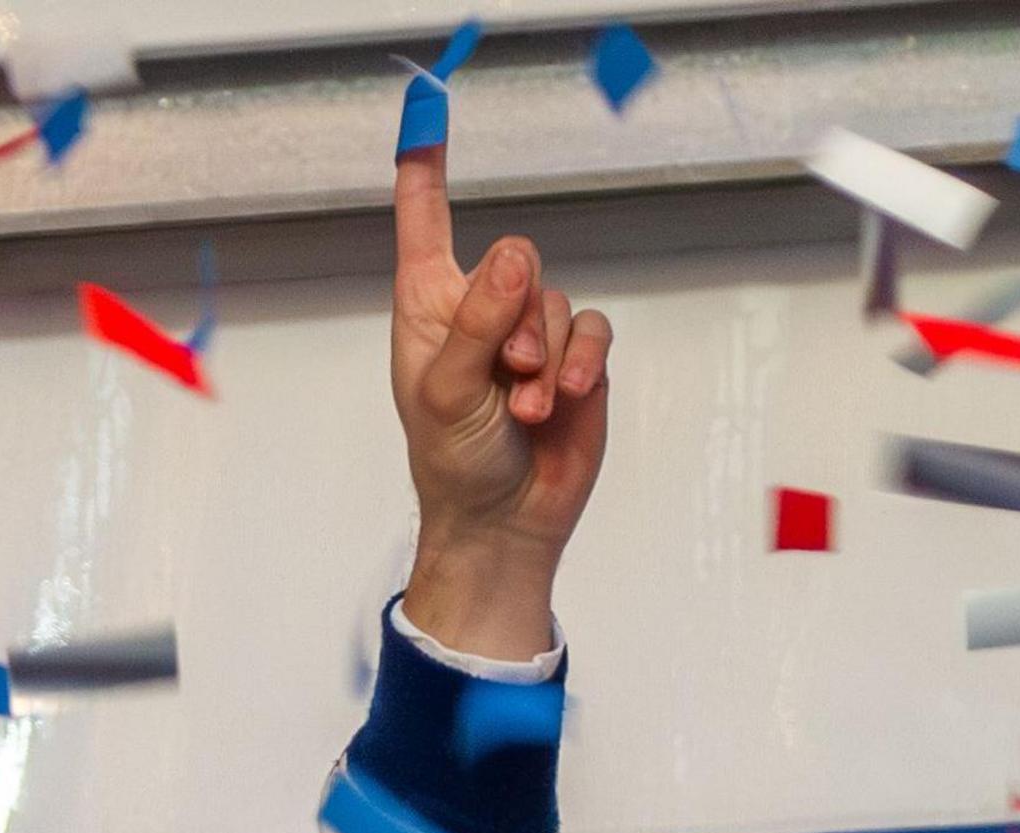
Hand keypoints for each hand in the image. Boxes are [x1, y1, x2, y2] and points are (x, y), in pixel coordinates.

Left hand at [390, 141, 611, 660]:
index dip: (426, 178)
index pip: (425, 228)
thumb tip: (514, 257)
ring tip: (522, 409)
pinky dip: (581, 364)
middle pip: (517, 258)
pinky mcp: (575, 359)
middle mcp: (479, 312)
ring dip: (545, 359)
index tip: (427, 126)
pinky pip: (593, 330)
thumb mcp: (447, 392)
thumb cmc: (453, 461)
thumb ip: (477, 321)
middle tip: (504, 374)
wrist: (503, 519)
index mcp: (427, 309)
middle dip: (517, 316)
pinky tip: (562, 401)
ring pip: (557, 301)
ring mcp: (529, 335)